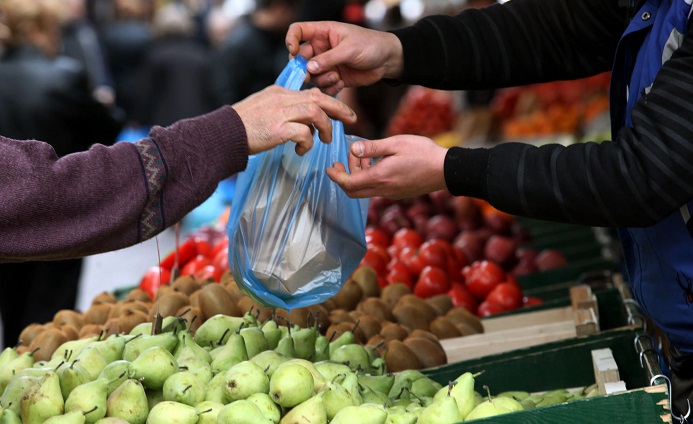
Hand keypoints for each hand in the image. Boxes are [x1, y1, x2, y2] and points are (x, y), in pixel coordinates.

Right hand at [232, 85, 355, 155]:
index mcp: (280, 93)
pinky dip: (308, 143)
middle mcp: (282, 99)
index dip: (329, 101)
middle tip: (352, 119)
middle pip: (319, 98)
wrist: (222, 134)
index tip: (340, 111)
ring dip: (325, 128)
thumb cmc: (242, 126)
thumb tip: (303, 121)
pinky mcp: (278, 129)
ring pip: (315, 113)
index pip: (311, 92)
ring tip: (325, 140)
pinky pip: (304, 133)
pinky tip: (301, 151)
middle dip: (339, 108)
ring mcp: (280, 113)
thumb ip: (283, 109)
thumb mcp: (264, 108)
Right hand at [285, 21, 403, 95]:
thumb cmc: (371, 45)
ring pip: (311, 75)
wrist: (387, 60)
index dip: (291, 40)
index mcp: (322, 33)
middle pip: (300, 59)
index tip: (293, 51)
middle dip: (304, 69)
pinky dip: (329, 89)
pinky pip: (322, 87)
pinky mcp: (333, 78)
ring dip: (321, 80)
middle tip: (311, 76)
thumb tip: (309, 67)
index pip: (297, 31)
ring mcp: (326, 64)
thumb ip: (329, 58)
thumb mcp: (349, 49)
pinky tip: (341, 84)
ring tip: (336, 78)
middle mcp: (321, 48)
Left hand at [326, 135, 447, 198]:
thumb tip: (353, 149)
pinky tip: (377, 164)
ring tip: (364, 157)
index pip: (348, 183)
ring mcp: (391, 194)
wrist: (446, 170)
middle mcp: (383, 190)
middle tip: (343, 162)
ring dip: (358, 176)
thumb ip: (372, 148)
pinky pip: (377, 189)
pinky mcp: (398, 193)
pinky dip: (370, 178)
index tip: (329, 167)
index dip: (336, 176)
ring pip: (365, 190)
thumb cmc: (423, 153)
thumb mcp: (395, 143)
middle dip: (344, 177)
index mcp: (380, 177)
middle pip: (353, 192)